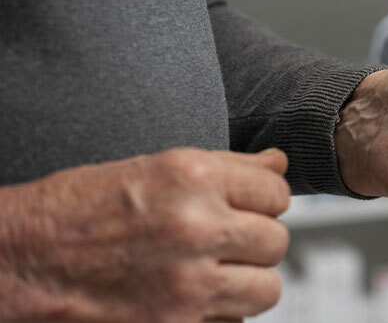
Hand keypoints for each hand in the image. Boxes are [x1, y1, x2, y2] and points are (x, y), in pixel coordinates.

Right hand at [0, 148, 290, 322]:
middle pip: (276, 240)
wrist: (17, 261)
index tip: (247, 206)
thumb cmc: (77, 210)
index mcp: (193, 177)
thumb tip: (279, 164)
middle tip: (225, 241)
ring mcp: (186, 283)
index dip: (263, 200)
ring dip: (246, 282)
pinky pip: (234, 322)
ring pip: (266, 288)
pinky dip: (222, 314)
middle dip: (255, 241)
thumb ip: (228, 168)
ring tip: (214, 272)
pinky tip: (192, 298)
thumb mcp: (154, 168)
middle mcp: (195, 226)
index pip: (276, 191)